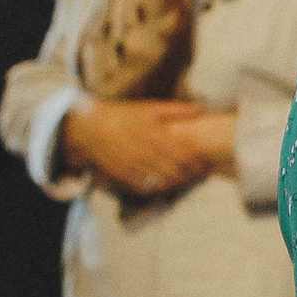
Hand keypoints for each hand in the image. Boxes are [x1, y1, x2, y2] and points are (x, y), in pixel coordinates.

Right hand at [61, 98, 225, 197]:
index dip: (197, 162)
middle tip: (201, 173)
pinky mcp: (122, 175)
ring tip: (186, 179)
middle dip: (191, 174)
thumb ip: (176, 110)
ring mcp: (133, 166)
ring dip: (177, 182)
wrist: (90, 127)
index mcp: (154, 134)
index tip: (206, 163)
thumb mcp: (149, 108)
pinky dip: (158, 187)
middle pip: (175, 171)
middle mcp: (144, 152)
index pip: (183, 155)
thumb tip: (201, 110)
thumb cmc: (123, 116)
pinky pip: (145, 187)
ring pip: (162, 181)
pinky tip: (166, 183)